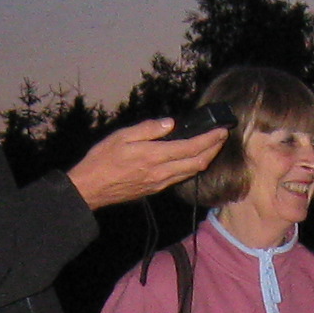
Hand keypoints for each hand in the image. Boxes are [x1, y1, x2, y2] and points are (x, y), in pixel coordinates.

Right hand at [67, 117, 227, 209]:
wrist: (91, 188)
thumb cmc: (102, 159)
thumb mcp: (122, 136)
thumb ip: (148, 129)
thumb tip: (170, 123)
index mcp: (154, 156)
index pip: (191, 147)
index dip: (210, 139)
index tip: (221, 130)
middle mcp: (162, 172)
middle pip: (198, 162)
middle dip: (214, 149)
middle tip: (222, 136)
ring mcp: (160, 183)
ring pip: (191, 172)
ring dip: (206, 159)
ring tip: (212, 146)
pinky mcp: (155, 189)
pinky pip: (180, 177)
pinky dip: (192, 166)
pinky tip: (192, 158)